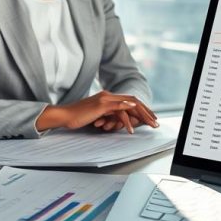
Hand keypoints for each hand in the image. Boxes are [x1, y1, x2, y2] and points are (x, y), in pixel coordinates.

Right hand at [36, 91, 157, 132]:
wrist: (64, 116)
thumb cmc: (77, 118)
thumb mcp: (96, 116)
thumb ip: (108, 116)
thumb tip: (118, 122)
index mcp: (107, 97)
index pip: (130, 101)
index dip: (141, 109)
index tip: (150, 117)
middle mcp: (108, 95)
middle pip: (133, 101)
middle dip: (146, 111)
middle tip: (155, 121)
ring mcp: (105, 99)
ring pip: (129, 104)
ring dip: (142, 115)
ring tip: (149, 124)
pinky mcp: (101, 105)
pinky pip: (118, 109)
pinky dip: (128, 115)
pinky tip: (134, 122)